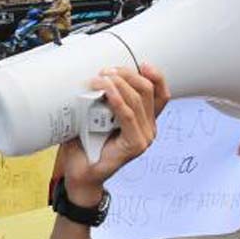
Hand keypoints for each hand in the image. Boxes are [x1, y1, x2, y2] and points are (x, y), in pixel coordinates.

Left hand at [61, 63, 167, 205]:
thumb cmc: (85, 146)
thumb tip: (91, 76)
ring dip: (119, 84)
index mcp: (143, 120)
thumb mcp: (94, 117)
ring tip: (100, 78)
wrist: (80, 175)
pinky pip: (127, 116)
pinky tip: (107, 90)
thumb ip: (99, 100)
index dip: (155, 75)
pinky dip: (116, 100)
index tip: (141, 63)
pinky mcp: (135, 145)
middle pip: (148, 91)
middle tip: (106, 70)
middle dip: (128, 75)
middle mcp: (148, 128)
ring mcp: (144, 137)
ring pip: (138, 100)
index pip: (159, 93)